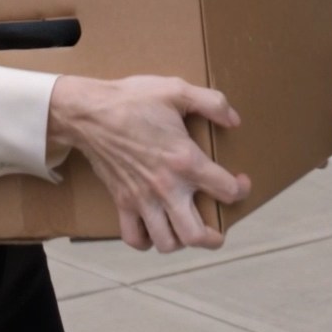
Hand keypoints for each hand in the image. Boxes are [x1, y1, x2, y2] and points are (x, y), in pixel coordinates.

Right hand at [49, 74, 250, 253]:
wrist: (90, 113)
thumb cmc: (134, 100)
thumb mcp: (177, 90)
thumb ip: (212, 102)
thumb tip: (234, 119)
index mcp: (185, 160)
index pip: (225, 190)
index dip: (240, 189)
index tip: (241, 182)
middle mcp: (166, 187)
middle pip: (195, 234)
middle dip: (213, 237)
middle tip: (218, 229)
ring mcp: (142, 199)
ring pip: (166, 242)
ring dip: (180, 241)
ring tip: (187, 229)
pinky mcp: (122, 202)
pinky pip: (133, 238)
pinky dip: (146, 241)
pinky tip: (155, 229)